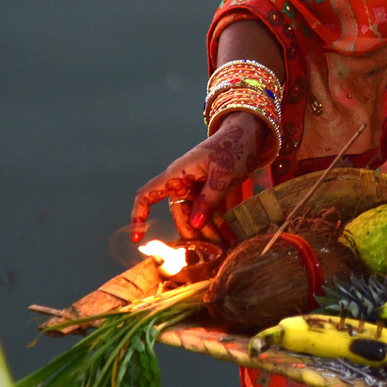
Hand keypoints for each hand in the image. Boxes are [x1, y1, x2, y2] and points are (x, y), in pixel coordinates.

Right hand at [131, 113, 265, 243]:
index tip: (138, 237)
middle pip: (180, 214)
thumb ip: (208, 199)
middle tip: (210, 253)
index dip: (139, 214)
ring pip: (196, 217)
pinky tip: (232, 238)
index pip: (148, 194)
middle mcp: (183, 182)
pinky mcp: (210, 191)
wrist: (249, 133)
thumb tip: (195, 224)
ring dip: (210, 233)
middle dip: (193, 235)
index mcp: (178, 174)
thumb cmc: (233, 147)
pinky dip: (220, 224)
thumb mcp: (223, 174)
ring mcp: (196, 187)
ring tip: (227, 248)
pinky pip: (210, 212)